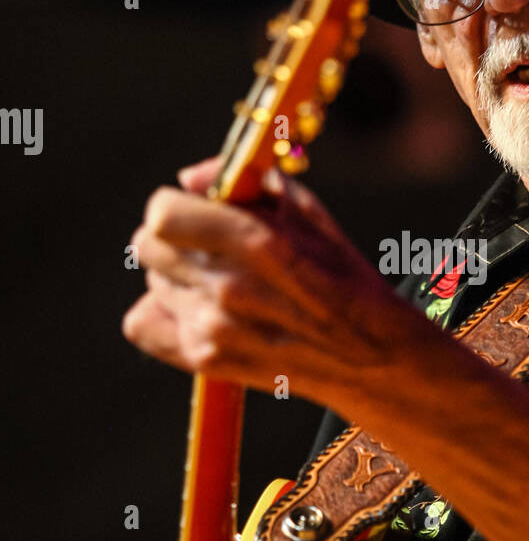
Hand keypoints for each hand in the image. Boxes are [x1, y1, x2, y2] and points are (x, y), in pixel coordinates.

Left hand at [122, 156, 414, 410]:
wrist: (372, 356)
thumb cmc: (343, 276)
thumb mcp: (310, 213)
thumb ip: (244, 183)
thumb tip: (188, 179)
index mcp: (256, 243)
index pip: (161, 214)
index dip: (176, 206)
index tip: (195, 211)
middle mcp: (228, 288)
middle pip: (148, 246)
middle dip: (174, 238)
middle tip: (209, 248)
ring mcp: (213, 329)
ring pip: (153, 281)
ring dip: (178, 277)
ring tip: (223, 285)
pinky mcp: (206, 361)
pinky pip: (142, 324)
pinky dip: (163, 314)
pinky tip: (198, 310)